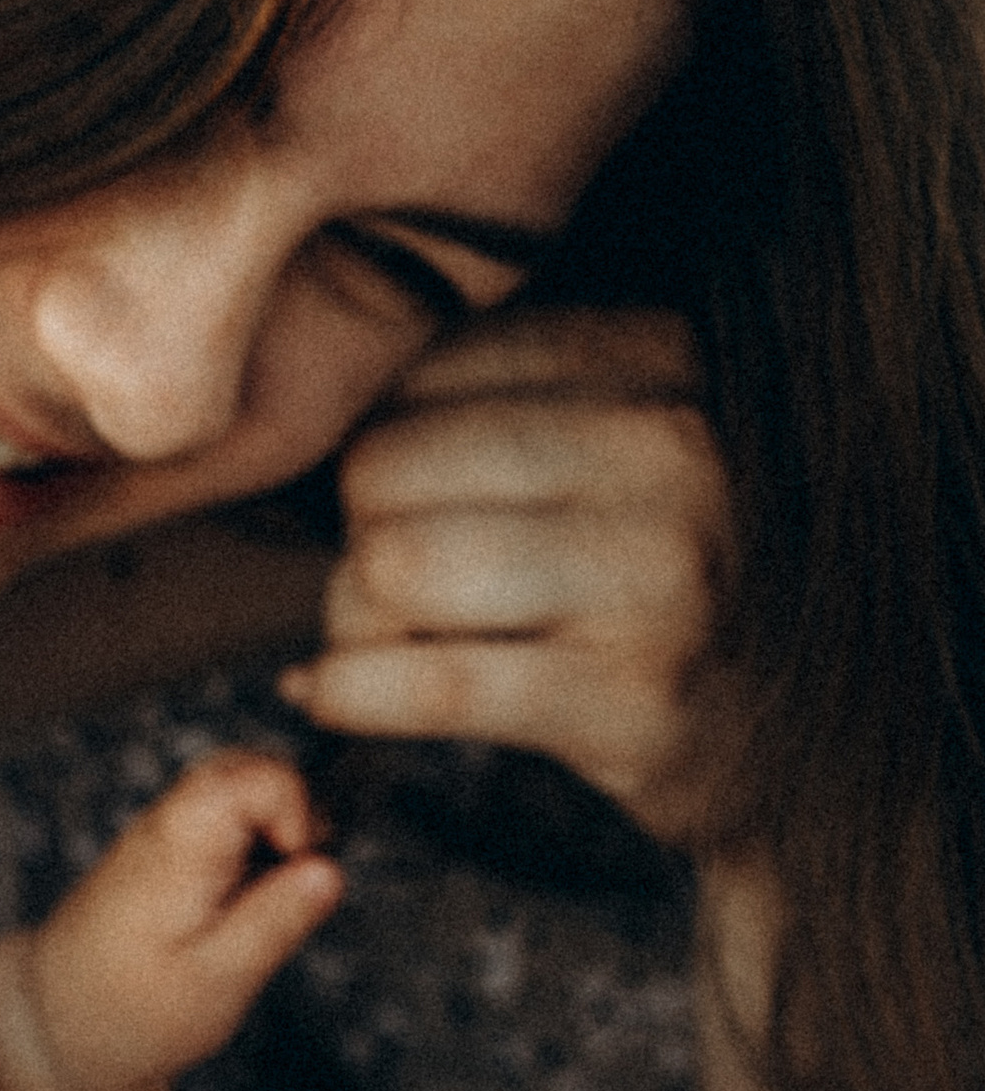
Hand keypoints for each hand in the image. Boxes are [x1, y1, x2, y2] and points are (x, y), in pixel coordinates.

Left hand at [0, 751, 340, 1090]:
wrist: (49, 1046)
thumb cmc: (125, 1021)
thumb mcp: (210, 984)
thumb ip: (271, 918)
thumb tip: (328, 867)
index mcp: (169, 852)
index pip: (242, 775)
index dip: (285, 799)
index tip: (303, 856)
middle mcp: (162, 836)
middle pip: (247, 771)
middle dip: (287, 811)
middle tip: (297, 875)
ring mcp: (161, 846)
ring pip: (238, 802)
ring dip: (270, 840)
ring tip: (270, 901)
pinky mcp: (163, 866)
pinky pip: (224, 835)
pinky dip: (250, 859)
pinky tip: (248, 910)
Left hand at [283, 307, 734, 842]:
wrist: (782, 732)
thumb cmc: (655, 573)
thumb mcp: (616, 440)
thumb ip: (500, 393)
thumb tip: (307, 413)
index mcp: (662, 358)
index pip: (426, 371)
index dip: (384, 444)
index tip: (412, 500)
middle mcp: (671, 453)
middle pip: (389, 468)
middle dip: (357, 534)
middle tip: (391, 583)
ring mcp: (658, 577)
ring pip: (395, 571)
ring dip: (353, 619)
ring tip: (388, 638)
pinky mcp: (628, 699)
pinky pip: (428, 683)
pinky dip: (349, 691)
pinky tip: (331, 692)